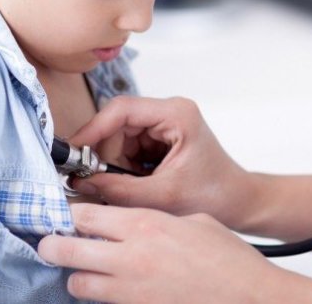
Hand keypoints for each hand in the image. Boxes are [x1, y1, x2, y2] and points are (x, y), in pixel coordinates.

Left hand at [37, 204, 311, 302]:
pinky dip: (99, 296)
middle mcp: (130, 257)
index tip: (67, 211)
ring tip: (84, 269)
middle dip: (52, 243)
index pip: (85, 214)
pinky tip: (108, 288)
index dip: (70, 211)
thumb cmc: (229, 259)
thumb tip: (133, 221)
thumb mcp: (193, 221)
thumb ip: (155, 220)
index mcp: (145, 225)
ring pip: (77, 283)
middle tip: (50, 242)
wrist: (249, 296)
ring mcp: (131, 289)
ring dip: (76, 274)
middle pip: (66, 248)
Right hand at [69, 96, 259, 229]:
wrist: (237, 202)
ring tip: (129, 188)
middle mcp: (169, 112)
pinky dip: (124, 168)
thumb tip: (80, 182)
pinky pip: (127, 148)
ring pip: (118, 138)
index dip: (93, 129)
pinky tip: (137, 185)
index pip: (122, 109)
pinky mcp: (160, 138)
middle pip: (117, 124)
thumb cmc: (213, 195)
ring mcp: (164, 124)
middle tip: (94, 181)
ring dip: (114, 164)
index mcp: (177, 114)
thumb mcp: (162, 196)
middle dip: (104, 154)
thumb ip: (119, 189)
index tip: (73, 152)